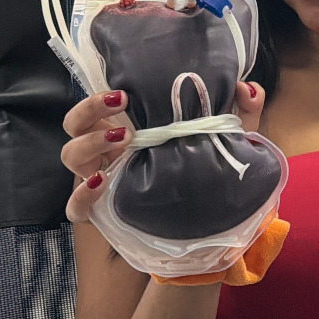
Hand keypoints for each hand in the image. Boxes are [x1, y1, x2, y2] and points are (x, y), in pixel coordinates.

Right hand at [62, 81, 266, 223]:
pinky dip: (82, 194)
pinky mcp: (100, 213)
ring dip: (90, 143)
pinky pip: (74, 206)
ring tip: (123, 140)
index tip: (125, 90)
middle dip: (89, 109)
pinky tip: (102, 183)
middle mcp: (108, 151)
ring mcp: (99, 180)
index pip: (100, 103)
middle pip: (74, 123)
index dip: (100, 93)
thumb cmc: (204, 177)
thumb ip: (240, 113)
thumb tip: (247, 87)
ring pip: (70, 156)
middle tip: (121, 104)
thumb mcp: (226, 143)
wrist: (203, 232)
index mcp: (130, 129)